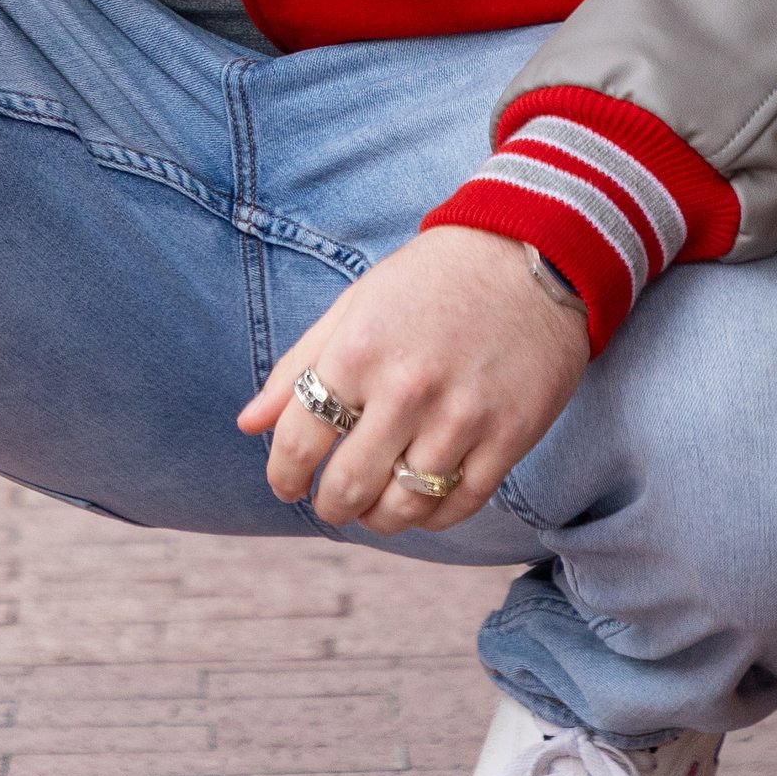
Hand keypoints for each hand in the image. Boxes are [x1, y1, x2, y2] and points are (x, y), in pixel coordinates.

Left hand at [239, 227, 589, 534]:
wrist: (529, 257)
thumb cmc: (429, 281)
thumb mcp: (353, 307)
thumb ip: (296, 367)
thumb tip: (247, 425)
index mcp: (358, 352)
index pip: (299, 442)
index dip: (283, 476)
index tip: (286, 486)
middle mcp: (407, 389)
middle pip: (349, 486)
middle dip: (330, 506)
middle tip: (330, 504)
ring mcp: (462, 417)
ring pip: (404, 506)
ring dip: (378, 518)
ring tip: (372, 509)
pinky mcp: (509, 436)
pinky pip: (459, 504)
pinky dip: (431, 517)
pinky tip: (419, 503)